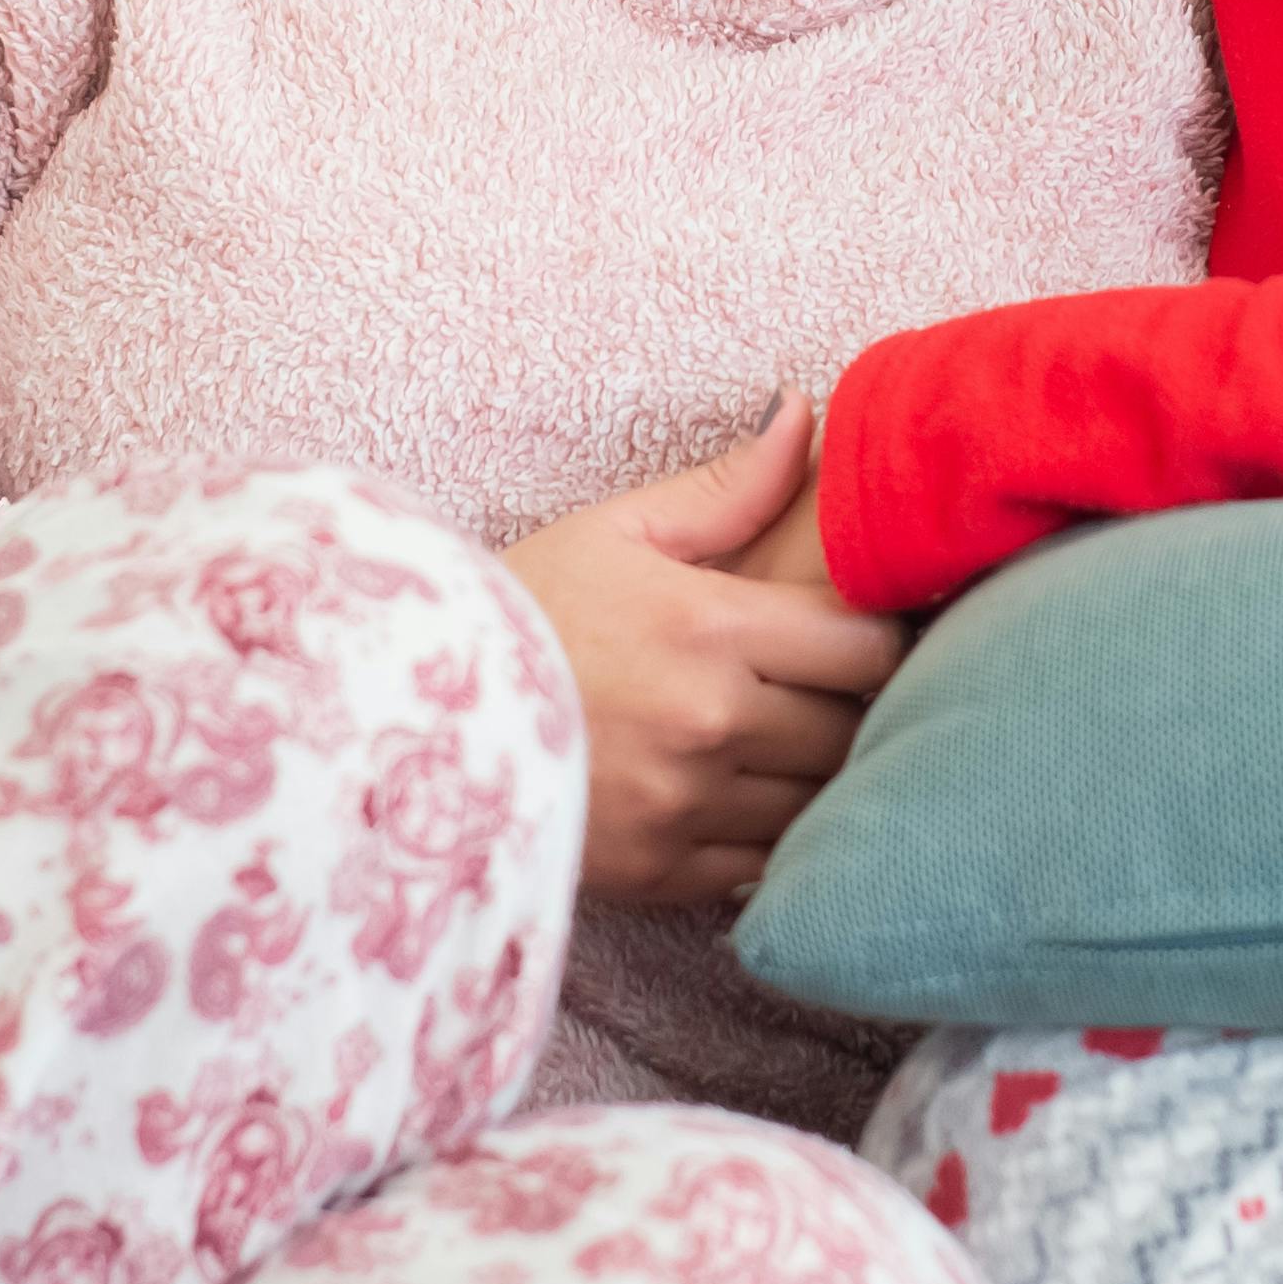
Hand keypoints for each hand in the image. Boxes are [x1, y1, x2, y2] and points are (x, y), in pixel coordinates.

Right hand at [505, 400, 908, 909]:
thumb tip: (802, 413)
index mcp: (711, 628)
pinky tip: (742, 799)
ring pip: (817, 801)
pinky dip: (770, 837)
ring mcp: (687, 804)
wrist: (403, 715)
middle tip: (830, 689)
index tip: (860, 632)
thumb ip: (725, 487)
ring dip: (816, 776)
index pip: (867, 647)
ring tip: (787, 743)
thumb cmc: (519, 610)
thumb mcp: (616, 532)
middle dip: (854, 708)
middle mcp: (710, 722)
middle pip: (852, 729)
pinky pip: (764, 863)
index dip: (879, 638)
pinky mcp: (661, 870)